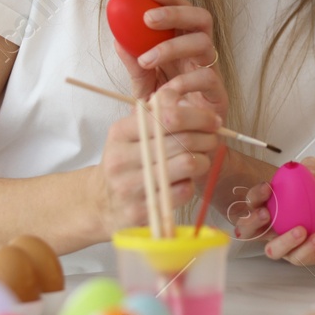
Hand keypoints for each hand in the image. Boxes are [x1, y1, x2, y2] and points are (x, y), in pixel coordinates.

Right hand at [92, 91, 220, 236]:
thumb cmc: (126, 163)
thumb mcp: (132, 134)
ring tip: (201, 159)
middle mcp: (121, 159)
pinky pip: (183, 191)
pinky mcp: (140, 211)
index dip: (199, 117)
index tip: (213, 121)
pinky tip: (184, 181)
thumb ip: (157, 115)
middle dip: (207, 138)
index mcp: (120, 133)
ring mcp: (129, 187)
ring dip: (203, 160)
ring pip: (187, 164)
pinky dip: (191, 184)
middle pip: (182, 140)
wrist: (102, 203)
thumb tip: (191, 104)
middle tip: (213, 139)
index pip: (168, 116)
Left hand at [115, 0, 228, 122]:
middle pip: (202, 19)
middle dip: (176, 13)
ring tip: (147, 60)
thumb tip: (118, 39)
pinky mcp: (219, 96)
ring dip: (174, 47)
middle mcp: (201, 55)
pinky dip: (186, 81)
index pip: (184, 13)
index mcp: (185, 46)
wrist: (182, 143)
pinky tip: (166, 89)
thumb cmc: (165, 109)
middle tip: (148, 19)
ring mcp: (212, 73)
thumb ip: (134, 64)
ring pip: (205, 45)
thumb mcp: (143, 85)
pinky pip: (208, 80)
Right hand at [237, 158, 314, 264]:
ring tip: (301, 230)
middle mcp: (272, 228)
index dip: (254, 196)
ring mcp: (284, 245)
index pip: (252, 202)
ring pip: (271, 250)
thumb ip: (313, 169)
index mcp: (272, 206)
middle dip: (250, 222)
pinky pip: (296, 257)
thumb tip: (305, 165)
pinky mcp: (298, 257)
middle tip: (266, 214)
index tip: (267, 188)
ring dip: (283, 240)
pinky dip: (306, 248)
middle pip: (247, 230)